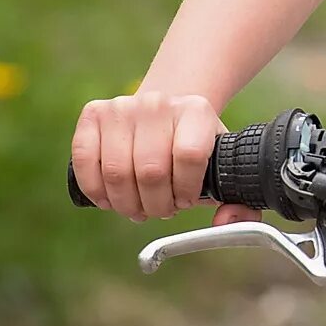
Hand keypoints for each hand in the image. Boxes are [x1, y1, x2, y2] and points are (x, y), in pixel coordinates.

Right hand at [70, 91, 261, 226]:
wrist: (163, 116)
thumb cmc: (191, 149)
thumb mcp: (220, 167)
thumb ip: (240, 203)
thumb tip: (225, 222)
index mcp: (196, 111)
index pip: (189, 157)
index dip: (185, 191)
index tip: (186, 200)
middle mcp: (158, 103)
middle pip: (150, 171)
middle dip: (155, 205)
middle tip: (159, 209)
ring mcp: (123, 106)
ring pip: (117, 172)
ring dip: (126, 203)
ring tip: (138, 206)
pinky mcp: (93, 114)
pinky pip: (86, 162)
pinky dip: (97, 191)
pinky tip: (110, 199)